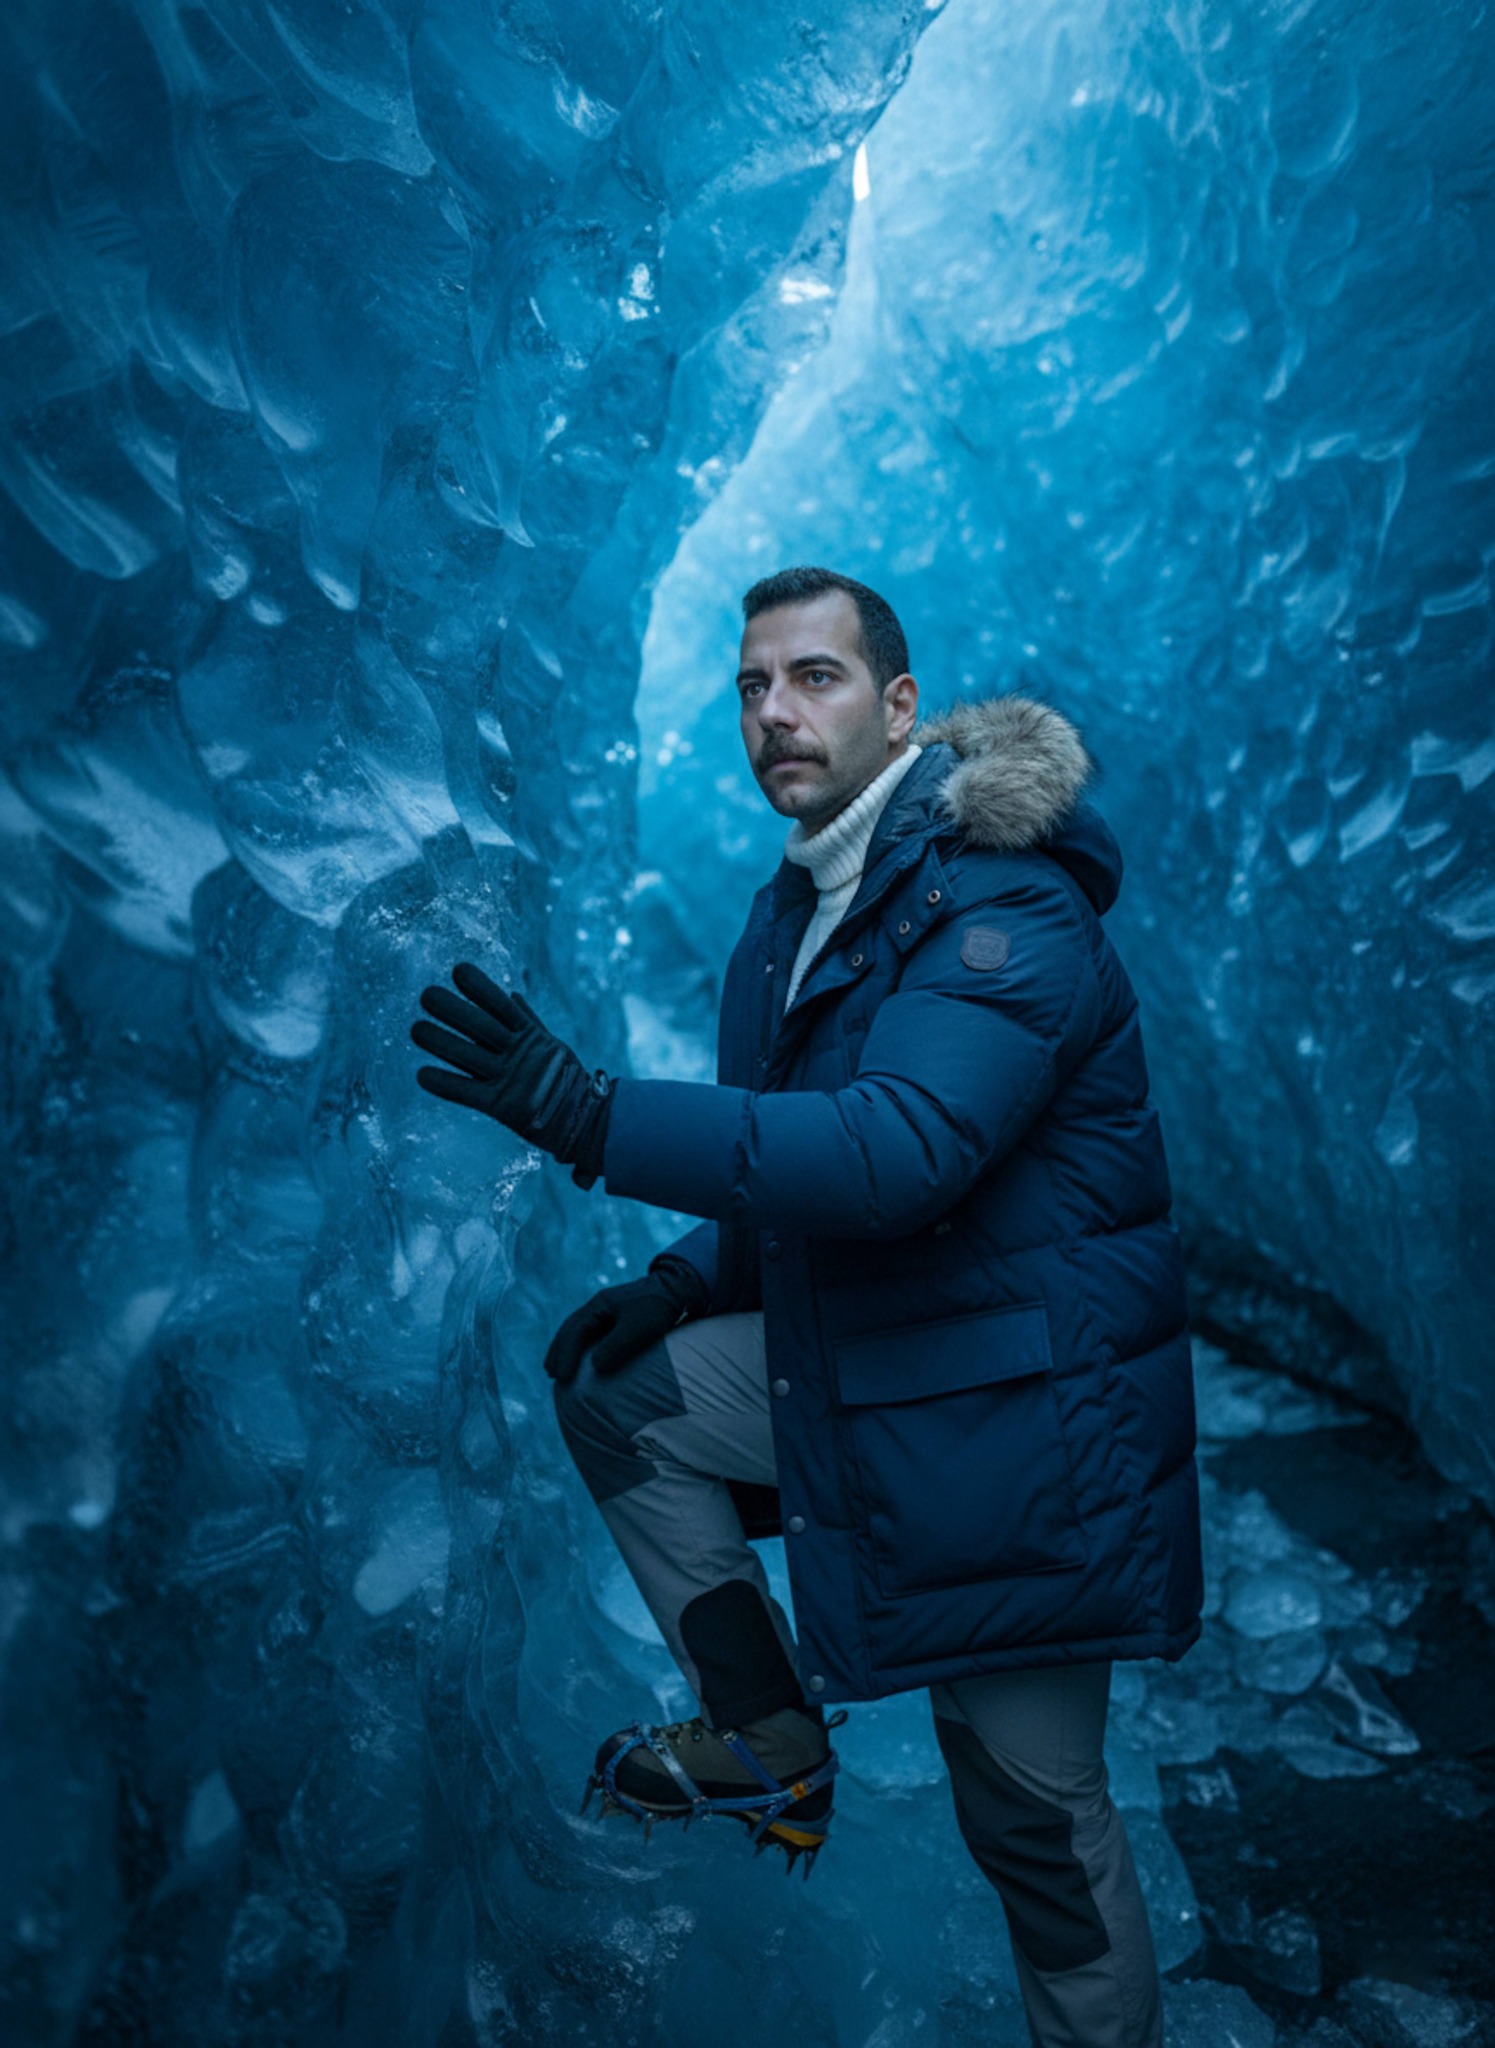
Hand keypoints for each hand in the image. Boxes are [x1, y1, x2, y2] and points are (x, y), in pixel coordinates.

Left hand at [411, 961, 612, 1186]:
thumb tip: (512, 995)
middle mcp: (518, 1053)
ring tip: (415, 1029)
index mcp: (530, 1036)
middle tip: (426, 995)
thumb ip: (529, 1020)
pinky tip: (422, 1075)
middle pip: (480, 1026)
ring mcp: (509, 1078)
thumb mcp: (552, 1045)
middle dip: (452, 1009)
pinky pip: (467, 1092)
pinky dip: (444, 1084)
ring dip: (439, 1042)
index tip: (457, 969)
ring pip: (467, 1055)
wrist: (583, 1121)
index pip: (501, 1005)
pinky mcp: (501, 1107)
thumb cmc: (565, 1080)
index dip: (480, 987)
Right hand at [543, 1258, 711, 1382]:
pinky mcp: (619, 1316)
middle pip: (570, 1328)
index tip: (561, 1376)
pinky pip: (591, 1332)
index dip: (565, 1354)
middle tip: (551, 1374)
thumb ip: (615, 1347)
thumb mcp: (637, 1329)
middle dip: (559, 1351)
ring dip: (567, 1348)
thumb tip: (594, 1366)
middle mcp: (599, 1305)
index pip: (574, 1331)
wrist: (679, 1289)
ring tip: (559, 1368)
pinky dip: (581, 1346)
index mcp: (598, 1304)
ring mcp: (608, 1310)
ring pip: (579, 1330)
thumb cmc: (658, 1309)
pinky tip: (584, 1359)